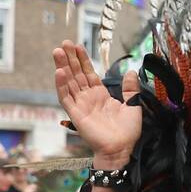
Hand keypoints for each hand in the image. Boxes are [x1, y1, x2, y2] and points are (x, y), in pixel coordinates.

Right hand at [52, 40, 141, 164]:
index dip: (83, 59)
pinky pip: (66, 98)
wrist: (122, 148)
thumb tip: (131, 71)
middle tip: (64, 43)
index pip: (89, 73)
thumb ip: (130, 88)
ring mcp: (80, 105)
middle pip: (76, 74)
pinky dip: (61, 85)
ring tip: (58, 51)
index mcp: (100, 95)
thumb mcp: (133, 105)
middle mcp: (88, 98)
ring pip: (69, 82)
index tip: (78, 46)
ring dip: (63, 67)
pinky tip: (59, 72)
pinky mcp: (75, 114)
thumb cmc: (127, 131)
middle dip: (70, 58)